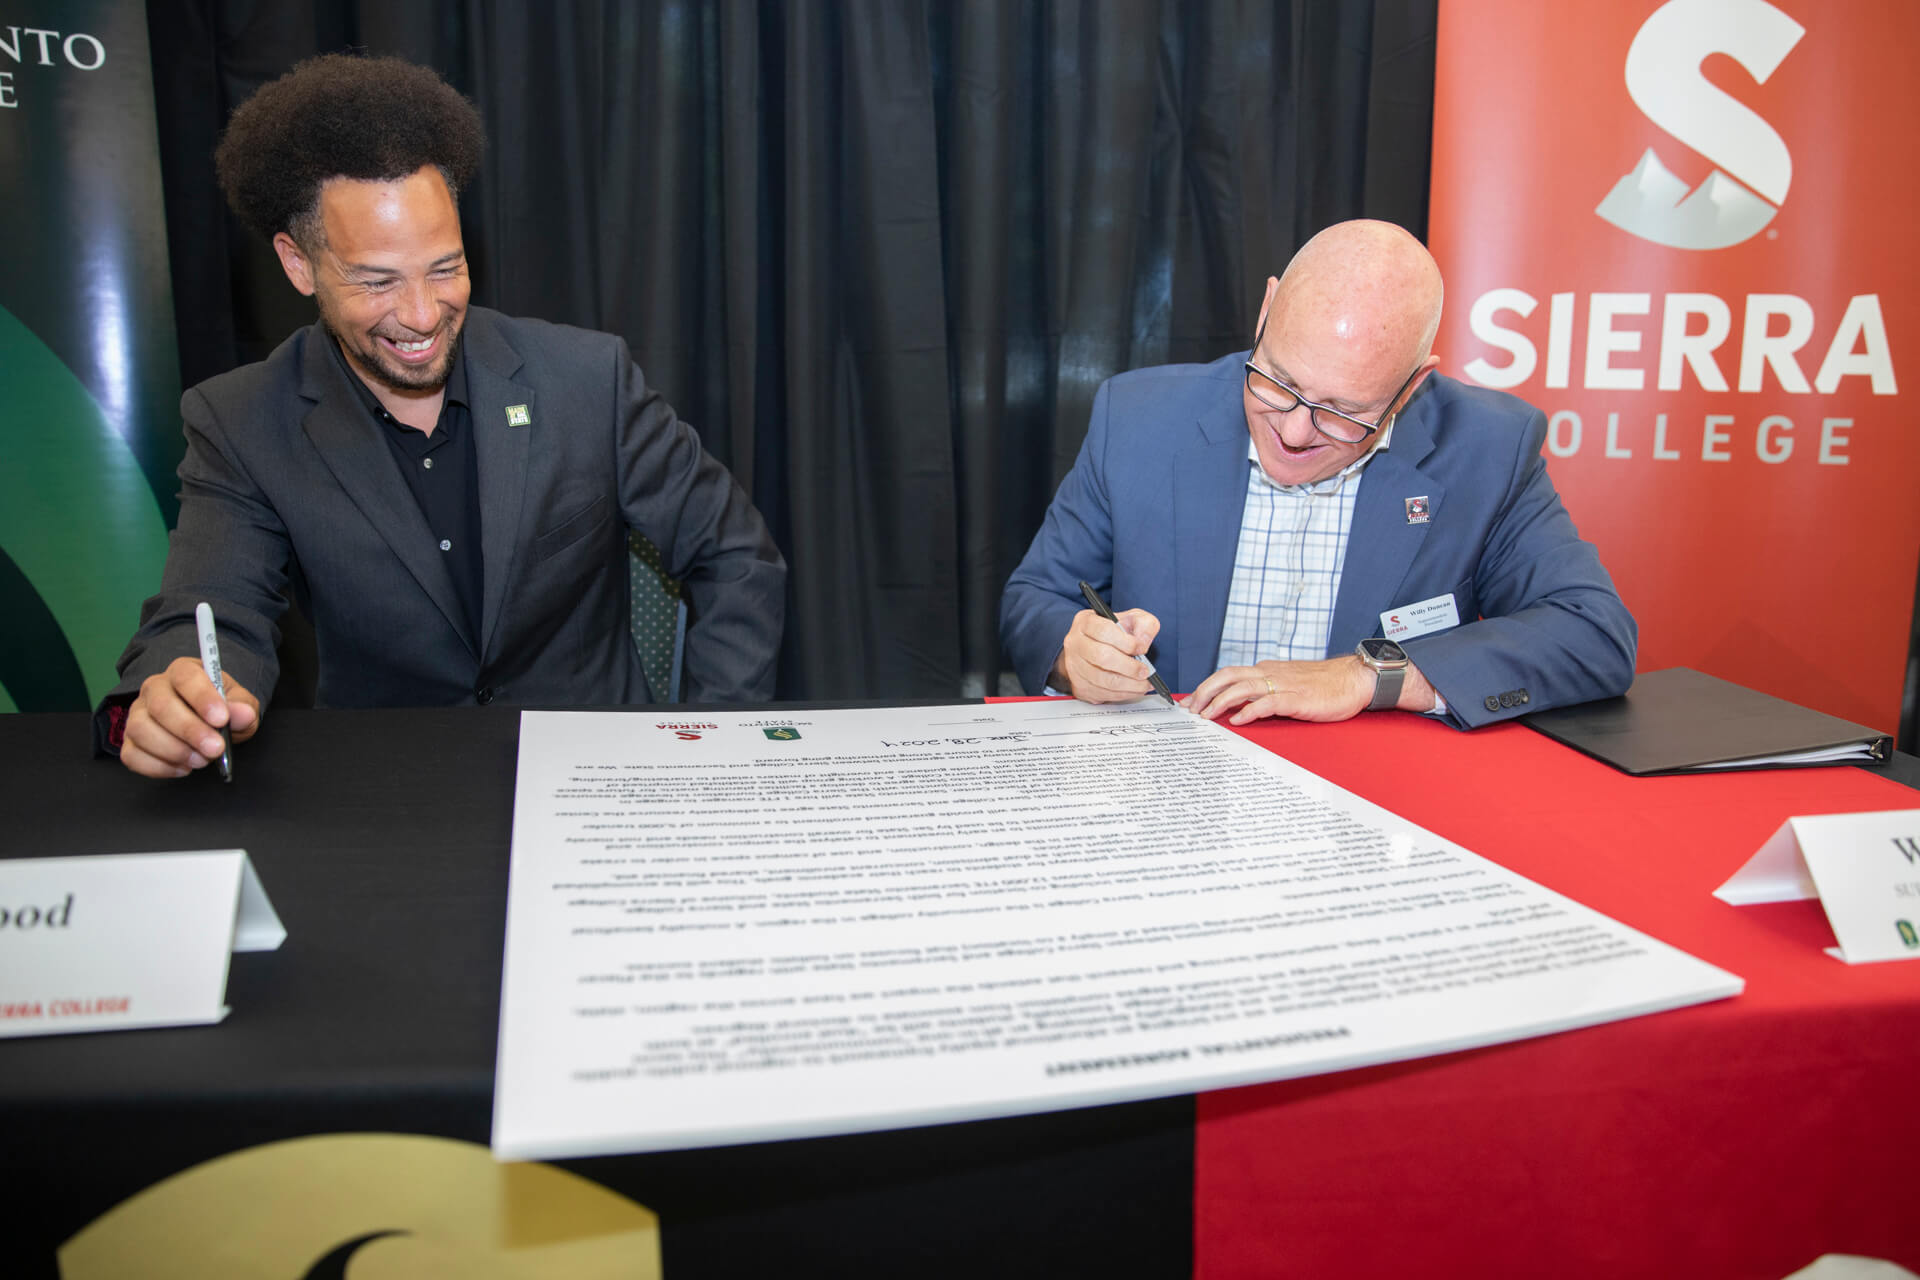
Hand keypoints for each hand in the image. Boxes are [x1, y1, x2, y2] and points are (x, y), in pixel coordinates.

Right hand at [119, 655, 261, 777]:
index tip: (221, 719)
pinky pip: (132, 755)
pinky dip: (159, 767)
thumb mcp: (240, 704)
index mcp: (182, 671)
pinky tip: (183, 767)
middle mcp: (154, 688)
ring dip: (174, 750)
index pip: (185, 677)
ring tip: (201, 760)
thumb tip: (243, 714)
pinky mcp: (130, 740)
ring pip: (141, 730)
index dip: (202, 698)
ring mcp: (137, 714)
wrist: (209, 723)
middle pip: (160, 706)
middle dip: (190, 731)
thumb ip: (242, 707)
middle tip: (215, 748)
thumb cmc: (221, 710)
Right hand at [1052, 607, 1161, 702]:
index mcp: (1086, 622)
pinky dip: (1123, 694)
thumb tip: (1143, 641)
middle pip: (1102, 656)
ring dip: (1128, 684)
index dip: (1126, 642)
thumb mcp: (1132, 619)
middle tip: (1145, 671)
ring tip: (1144, 684)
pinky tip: (1134, 689)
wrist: (1097, 648)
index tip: (1142, 649)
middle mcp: (1075, 643)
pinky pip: (1102, 693)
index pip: (1104, 631)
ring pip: (1102, 679)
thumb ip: (1144, 624)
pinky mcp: (1079, 685)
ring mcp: (1075, 666)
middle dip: (1129, 667)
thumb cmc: (1114, 634)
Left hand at [1185, 655, 1432, 724]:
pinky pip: (1268, 702)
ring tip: (1206, 716)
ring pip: (1243, 688)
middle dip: (1205, 692)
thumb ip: (1265, 691)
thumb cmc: (1323, 684)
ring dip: (1220, 702)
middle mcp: (1271, 673)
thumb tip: (1238, 704)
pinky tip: (1238, 721)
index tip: (1191, 701)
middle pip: (1228, 676)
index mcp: (1267, 669)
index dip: (1207, 686)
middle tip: (1190, 710)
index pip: (1229, 674)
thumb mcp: (1288, 684)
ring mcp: (1283, 684)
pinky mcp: (1297, 698)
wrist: (1355, 679)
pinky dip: (1249, 711)